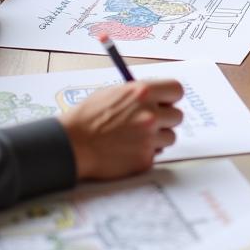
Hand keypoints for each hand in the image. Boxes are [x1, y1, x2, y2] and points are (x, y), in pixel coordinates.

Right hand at [59, 78, 182, 179]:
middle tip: (149, 123)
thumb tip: (157, 96)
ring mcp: (148, 139)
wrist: (71, 145)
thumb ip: (138, 94)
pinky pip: (155, 155)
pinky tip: (127, 150)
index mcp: (142, 93)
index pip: (177, 90)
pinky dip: (144, 153)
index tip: (165, 103)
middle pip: (177, 116)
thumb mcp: (113, 93)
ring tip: (135, 137)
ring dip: (157, 138)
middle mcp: (150, 114)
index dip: (171, 97)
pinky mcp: (144, 160)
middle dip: (165, 119)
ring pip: (169, 137)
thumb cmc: (87, 117)